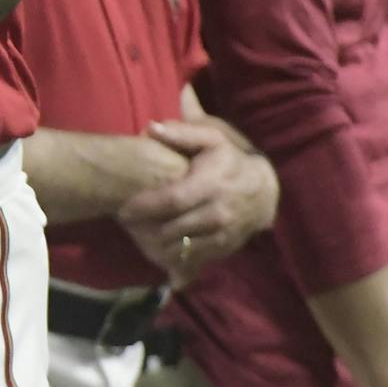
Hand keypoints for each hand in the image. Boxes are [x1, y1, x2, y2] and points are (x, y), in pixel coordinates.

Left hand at [117, 118, 277, 285]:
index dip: (145, 206)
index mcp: (212, 184)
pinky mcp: (226, 249)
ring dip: (156, 246)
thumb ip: (182, 132)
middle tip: (124, 224)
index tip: (123, 209)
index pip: (173, 200)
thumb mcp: (212, 136)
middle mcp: (219, 213)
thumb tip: (151, 127)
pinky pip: (196, 259)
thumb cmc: (230, 158)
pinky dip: (174, 259)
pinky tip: (156, 251)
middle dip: (146, 229)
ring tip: (136, 236)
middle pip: (175, 228)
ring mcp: (225, 234)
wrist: (264, 190)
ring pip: (184, 248)